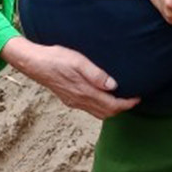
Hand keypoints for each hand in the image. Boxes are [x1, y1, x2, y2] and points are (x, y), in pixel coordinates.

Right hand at [0, 37, 138, 118]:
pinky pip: (89, 109)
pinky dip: (100, 107)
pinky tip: (102, 96)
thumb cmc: (55, 58)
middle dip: (121, 108)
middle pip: (107, 113)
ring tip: (121, 99)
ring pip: (98, 113)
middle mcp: (80, 101)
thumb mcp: (78, 61)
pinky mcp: (68, 99)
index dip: (127, 104)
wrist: (33, 62)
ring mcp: (73, 101)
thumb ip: (96, 74)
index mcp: (84, 92)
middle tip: (132, 99)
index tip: (138, 97)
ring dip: (111, 109)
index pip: (112, 105)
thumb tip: (113, 86)